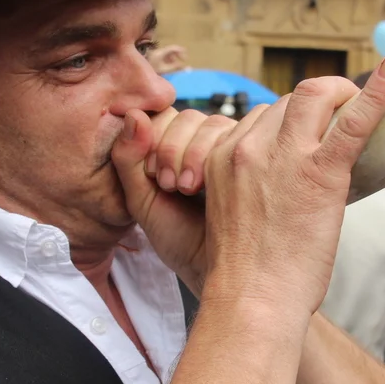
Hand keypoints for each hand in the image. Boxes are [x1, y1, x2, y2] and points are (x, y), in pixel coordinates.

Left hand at [112, 108, 235, 293]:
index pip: (163, 116)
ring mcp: (231, 147)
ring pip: (214, 124)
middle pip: (189, 117)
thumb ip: (127, 159)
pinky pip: (243, 135)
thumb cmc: (178, 239)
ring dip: (197, 152)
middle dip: (174, 148)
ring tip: (189, 189)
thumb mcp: (142, 200)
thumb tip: (132, 114)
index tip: (153, 175)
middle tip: (170, 185)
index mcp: (172, 147)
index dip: (156, 138)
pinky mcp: (256, 156)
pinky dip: (224, 153)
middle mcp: (202, 143)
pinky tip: (214, 183)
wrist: (215, 269)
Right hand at [202, 58, 384, 313]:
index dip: (286, 123)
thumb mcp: (230, 216)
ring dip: (338, 92)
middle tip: (340, 113)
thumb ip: (250, 188)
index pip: (257, 119)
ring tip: (358, 99)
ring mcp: (282, 157)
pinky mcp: (319, 172)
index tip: (307, 134)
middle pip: (284, 102)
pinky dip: (377, 93)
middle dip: (314, 104)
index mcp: (221, 158)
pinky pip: (352, 121)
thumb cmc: (246, 275)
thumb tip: (284, 187)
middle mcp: (247, 147)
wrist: (252, 300)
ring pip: (312, 96)